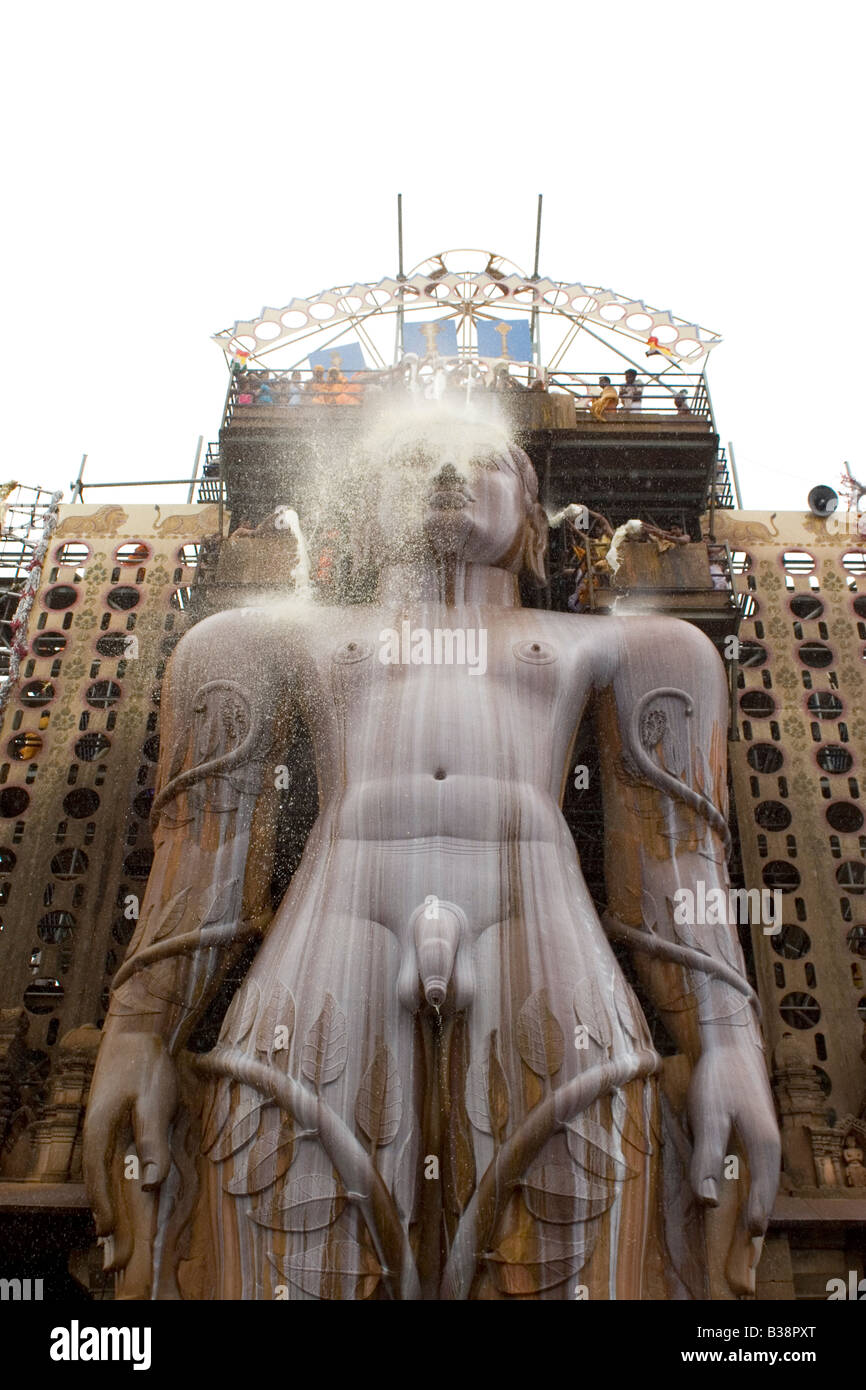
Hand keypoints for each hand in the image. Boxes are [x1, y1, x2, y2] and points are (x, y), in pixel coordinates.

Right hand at [83, 1029, 177, 1289]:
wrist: (136, 1031)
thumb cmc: (146, 1064)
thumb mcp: (154, 1101)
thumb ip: (152, 1140)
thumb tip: (151, 1182)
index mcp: (100, 1131)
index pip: (99, 1180)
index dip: (104, 1210)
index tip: (110, 1238)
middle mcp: (95, 1136)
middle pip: (98, 1188)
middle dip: (107, 1224)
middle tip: (115, 1261)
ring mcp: (100, 1132)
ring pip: (103, 1181)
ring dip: (109, 1211)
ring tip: (114, 1247)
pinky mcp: (110, 1128)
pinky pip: (108, 1168)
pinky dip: (111, 1192)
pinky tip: (118, 1205)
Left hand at [687, 1037, 780, 1293]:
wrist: (732, 1046)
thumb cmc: (720, 1079)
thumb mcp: (709, 1118)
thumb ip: (708, 1158)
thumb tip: (708, 1202)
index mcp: (764, 1148)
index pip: (762, 1195)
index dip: (754, 1220)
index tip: (746, 1244)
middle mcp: (771, 1148)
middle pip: (766, 1194)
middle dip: (756, 1221)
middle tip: (746, 1253)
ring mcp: (765, 1140)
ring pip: (761, 1182)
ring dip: (753, 1206)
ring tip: (743, 1235)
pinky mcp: (756, 1133)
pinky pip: (755, 1170)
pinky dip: (749, 1189)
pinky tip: (737, 1194)